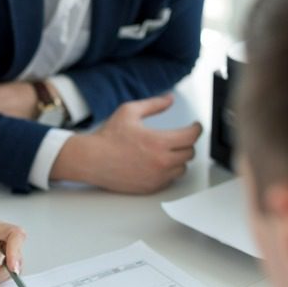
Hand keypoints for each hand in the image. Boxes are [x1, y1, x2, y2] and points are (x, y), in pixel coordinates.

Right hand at [52, 95, 200, 192]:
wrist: (92, 160)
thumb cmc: (108, 137)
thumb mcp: (129, 111)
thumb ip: (153, 104)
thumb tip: (170, 99)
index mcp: (158, 142)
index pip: (191, 137)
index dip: (196, 129)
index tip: (195, 126)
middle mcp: (161, 162)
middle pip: (189, 153)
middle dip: (186, 143)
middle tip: (179, 137)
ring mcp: (157, 177)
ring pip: (182, 168)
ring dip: (179, 158)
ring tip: (167, 151)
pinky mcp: (150, 187)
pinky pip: (170, 180)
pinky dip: (168, 171)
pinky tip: (158, 163)